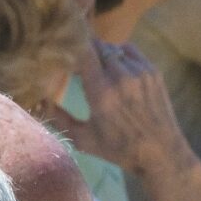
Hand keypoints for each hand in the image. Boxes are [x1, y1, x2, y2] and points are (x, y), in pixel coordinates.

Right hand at [52, 40, 192, 181]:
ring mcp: (140, 72)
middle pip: (97, 47)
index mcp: (101, 92)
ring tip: (99, 68)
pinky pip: (131, 51)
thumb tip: (38, 100)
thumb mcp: (84, 139)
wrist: (162, 153)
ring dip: (103, 54)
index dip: (71, 49)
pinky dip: (121, 54)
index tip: (64, 56)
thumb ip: (58, 118)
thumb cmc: (119, 149)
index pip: (82, 52)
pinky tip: (116, 67)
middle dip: (86, 52)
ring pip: (114, 48)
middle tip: (79, 63)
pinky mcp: (153, 71)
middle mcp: (121, 78)